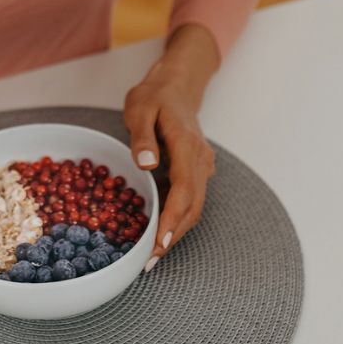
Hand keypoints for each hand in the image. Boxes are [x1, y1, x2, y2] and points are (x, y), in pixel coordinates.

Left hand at [124, 27, 218, 272]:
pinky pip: (190, 197)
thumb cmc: (156, 95)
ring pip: (194, 205)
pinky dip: (176, 216)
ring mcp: (201, 164)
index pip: (184, 189)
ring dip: (176, 229)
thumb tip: (146, 163)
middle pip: (193, 205)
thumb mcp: (141, 108)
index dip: (172, 219)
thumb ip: (142, 136)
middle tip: (150, 260)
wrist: (177, 83)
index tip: (158, 242)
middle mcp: (200, 159)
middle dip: (173, 235)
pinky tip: (157, 227)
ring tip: (152, 252)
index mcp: (187, 145)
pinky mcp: (196, 168)